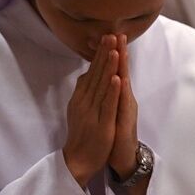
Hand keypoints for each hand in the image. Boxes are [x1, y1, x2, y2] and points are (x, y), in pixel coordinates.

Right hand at [63, 34, 120, 186]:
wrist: (77, 161)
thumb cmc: (82, 135)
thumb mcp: (79, 109)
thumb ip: (83, 92)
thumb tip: (85, 75)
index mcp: (81, 98)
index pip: (91, 71)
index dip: (99, 54)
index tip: (106, 37)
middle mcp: (85, 102)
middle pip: (96, 74)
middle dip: (104, 54)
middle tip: (111, 34)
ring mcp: (93, 112)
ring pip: (102, 86)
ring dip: (108, 67)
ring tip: (114, 49)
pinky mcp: (102, 124)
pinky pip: (108, 105)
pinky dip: (112, 91)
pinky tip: (117, 78)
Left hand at [108, 34, 140, 178]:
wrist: (123, 157)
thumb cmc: (115, 133)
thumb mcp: (111, 109)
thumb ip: (108, 93)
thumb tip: (103, 77)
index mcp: (119, 96)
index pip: (116, 70)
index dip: (115, 53)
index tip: (112, 34)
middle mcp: (125, 100)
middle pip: (121, 73)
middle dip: (120, 53)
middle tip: (119, 33)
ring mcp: (125, 110)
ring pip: (123, 85)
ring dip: (121, 66)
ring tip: (120, 48)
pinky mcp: (124, 122)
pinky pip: (121, 105)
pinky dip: (120, 91)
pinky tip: (119, 79)